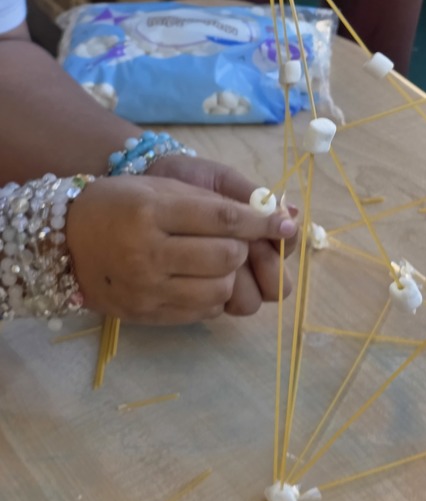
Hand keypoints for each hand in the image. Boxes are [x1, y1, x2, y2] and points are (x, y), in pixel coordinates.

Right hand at [65, 174, 297, 324]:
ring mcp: (146, 287)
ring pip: (220, 288)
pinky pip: (203, 311)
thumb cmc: (121, 202)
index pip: (224, 219)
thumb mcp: (163, 187)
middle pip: (226, 256)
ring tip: (217, 260)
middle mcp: (148, 251)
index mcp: (153, 210)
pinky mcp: (146, 314)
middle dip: (243, 247)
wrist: (64, 240)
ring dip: (231, 274)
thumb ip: (213, 201)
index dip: (262, 221)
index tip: (285, 222)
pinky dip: (214, 295)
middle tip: (237, 240)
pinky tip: (202, 279)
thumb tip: (274, 214)